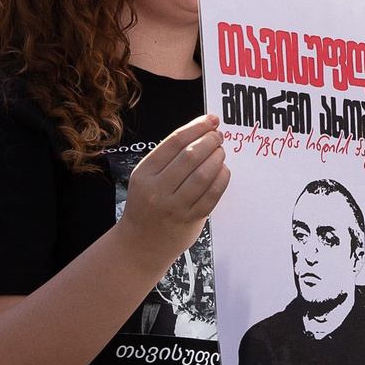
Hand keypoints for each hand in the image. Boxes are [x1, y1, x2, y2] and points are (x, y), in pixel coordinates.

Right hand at [116, 114, 228, 261]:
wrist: (140, 244)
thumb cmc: (147, 205)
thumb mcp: (146, 178)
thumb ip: (168, 157)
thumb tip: (201, 131)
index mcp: (144, 173)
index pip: (174, 141)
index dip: (196, 127)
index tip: (210, 120)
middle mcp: (157, 190)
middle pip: (190, 156)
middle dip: (209, 141)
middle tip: (218, 136)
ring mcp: (174, 207)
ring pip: (203, 175)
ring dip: (217, 158)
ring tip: (220, 152)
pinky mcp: (190, 220)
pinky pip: (211, 196)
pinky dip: (221, 179)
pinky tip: (223, 171)